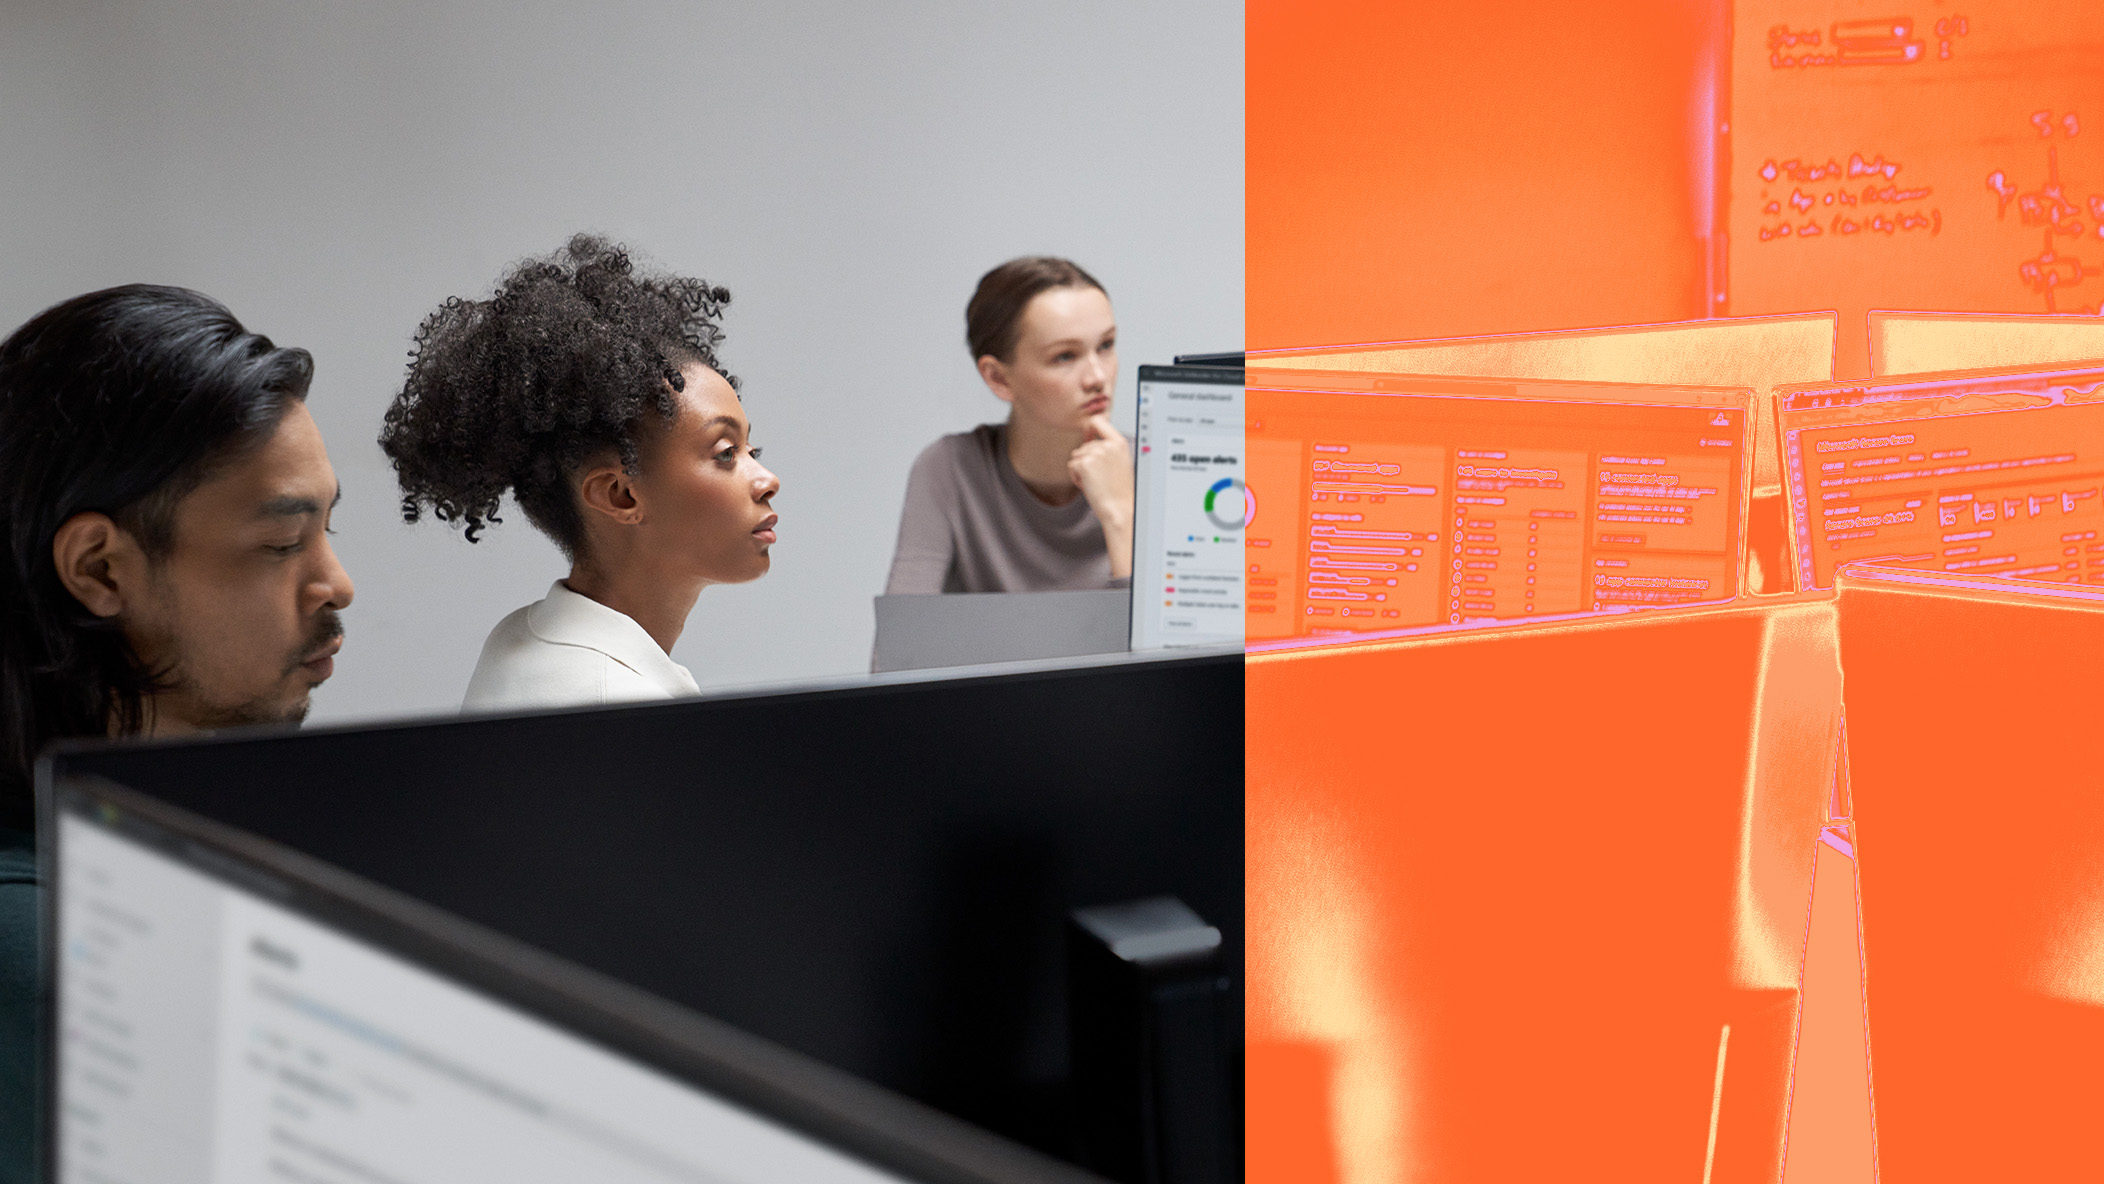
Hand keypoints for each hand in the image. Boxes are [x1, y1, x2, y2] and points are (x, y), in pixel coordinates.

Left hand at [1068, 414, 1134, 578]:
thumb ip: (1106, 448)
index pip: (1099, 421)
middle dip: (1086, 461)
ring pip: (1076, 456)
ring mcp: (1095, 453)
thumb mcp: (1118, 463)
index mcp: (1119, 443)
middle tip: (1100, 478)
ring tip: (1096, 483)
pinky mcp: (1084, 463)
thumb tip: (1088, 434)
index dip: (1090, 427)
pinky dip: (1076, 478)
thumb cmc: (1119, 491)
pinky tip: (1089, 486)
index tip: (1087, 434)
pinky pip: (1071, 466)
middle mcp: (1107, 445)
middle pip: (1084, 445)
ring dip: (1081, 470)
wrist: (1119, 509)